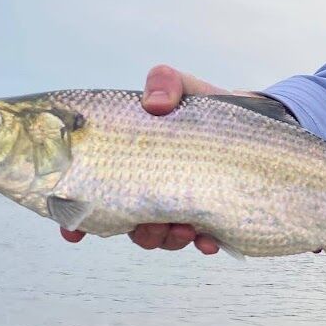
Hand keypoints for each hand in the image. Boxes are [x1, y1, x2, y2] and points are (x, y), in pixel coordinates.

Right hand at [60, 64, 227, 253]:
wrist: (251, 124)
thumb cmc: (206, 108)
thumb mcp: (184, 87)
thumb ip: (165, 82)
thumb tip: (155, 104)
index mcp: (134, 164)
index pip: (95, 195)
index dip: (77, 217)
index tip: (74, 232)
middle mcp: (154, 190)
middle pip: (131, 225)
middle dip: (138, 233)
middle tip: (151, 225)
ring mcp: (182, 206)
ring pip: (163, 238)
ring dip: (168, 240)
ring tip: (183, 228)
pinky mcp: (212, 216)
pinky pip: (202, 239)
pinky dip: (203, 243)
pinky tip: (208, 240)